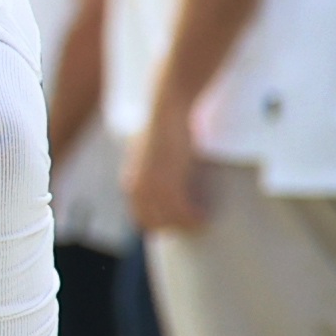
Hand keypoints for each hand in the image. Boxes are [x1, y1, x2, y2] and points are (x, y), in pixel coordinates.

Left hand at [125, 104, 207, 236]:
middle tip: (191, 222)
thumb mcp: (146, 150)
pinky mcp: (170, 185)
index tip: (175, 221)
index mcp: (130, 183)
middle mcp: (138, 189)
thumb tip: (160, 172)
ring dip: (188, 223)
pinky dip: (196, 217)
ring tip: (202, 220)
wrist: (167, 111)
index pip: (141, 217)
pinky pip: (184, 212)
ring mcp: (153, 189)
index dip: (159, 222)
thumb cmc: (162, 125)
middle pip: (155, 223)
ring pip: (171, 220)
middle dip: (174, 225)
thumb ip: (147, 167)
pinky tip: (205, 215)